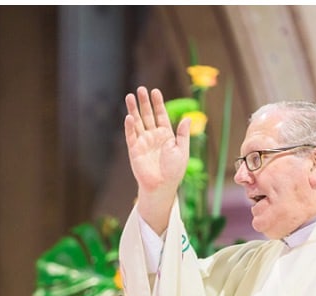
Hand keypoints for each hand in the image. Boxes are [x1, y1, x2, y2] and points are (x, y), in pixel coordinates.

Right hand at [124, 86, 190, 233]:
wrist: (162, 186)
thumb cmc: (174, 171)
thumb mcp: (182, 151)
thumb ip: (183, 134)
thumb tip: (187, 118)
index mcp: (166, 135)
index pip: (161, 115)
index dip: (158, 103)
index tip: (155, 91)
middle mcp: (153, 136)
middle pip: (147, 115)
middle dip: (144, 103)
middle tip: (141, 89)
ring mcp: (143, 142)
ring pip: (137, 122)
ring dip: (133, 110)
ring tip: (130, 96)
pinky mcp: (134, 150)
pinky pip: (131, 135)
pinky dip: (129, 126)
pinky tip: (128, 116)